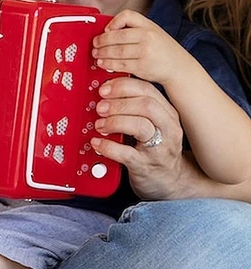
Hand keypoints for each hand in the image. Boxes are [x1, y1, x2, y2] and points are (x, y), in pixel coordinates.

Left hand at [91, 76, 184, 199]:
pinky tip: (97, 143)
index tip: (104, 88)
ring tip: (99, 125)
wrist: (172, 183)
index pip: (147, 89)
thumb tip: (108, 91)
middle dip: (118, 103)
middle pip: (146, 105)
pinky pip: (126, 154)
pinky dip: (107, 146)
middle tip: (100, 107)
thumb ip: (136, 108)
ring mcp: (159, 148)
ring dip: (114, 121)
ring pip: (140, 126)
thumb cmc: (157, 149)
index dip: (123, 85)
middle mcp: (167, 128)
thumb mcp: (154, 124)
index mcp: (168, 113)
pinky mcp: (146, 167)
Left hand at [92, 9, 190, 86]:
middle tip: (95, 44)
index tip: (106, 30)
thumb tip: (108, 31)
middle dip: (102, 41)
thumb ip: (134, 29)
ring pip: (117, 51)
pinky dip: (109, 64)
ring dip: (103, 53)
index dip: (113, 22)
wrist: (178, 67)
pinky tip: (103, 64)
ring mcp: (145, 52)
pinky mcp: (142, 67)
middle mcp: (147, 37)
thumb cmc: (162, 49)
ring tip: (96, 55)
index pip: (127, 16)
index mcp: (148, 25)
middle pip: (117, 36)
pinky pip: (121, 65)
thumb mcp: (153, 31)